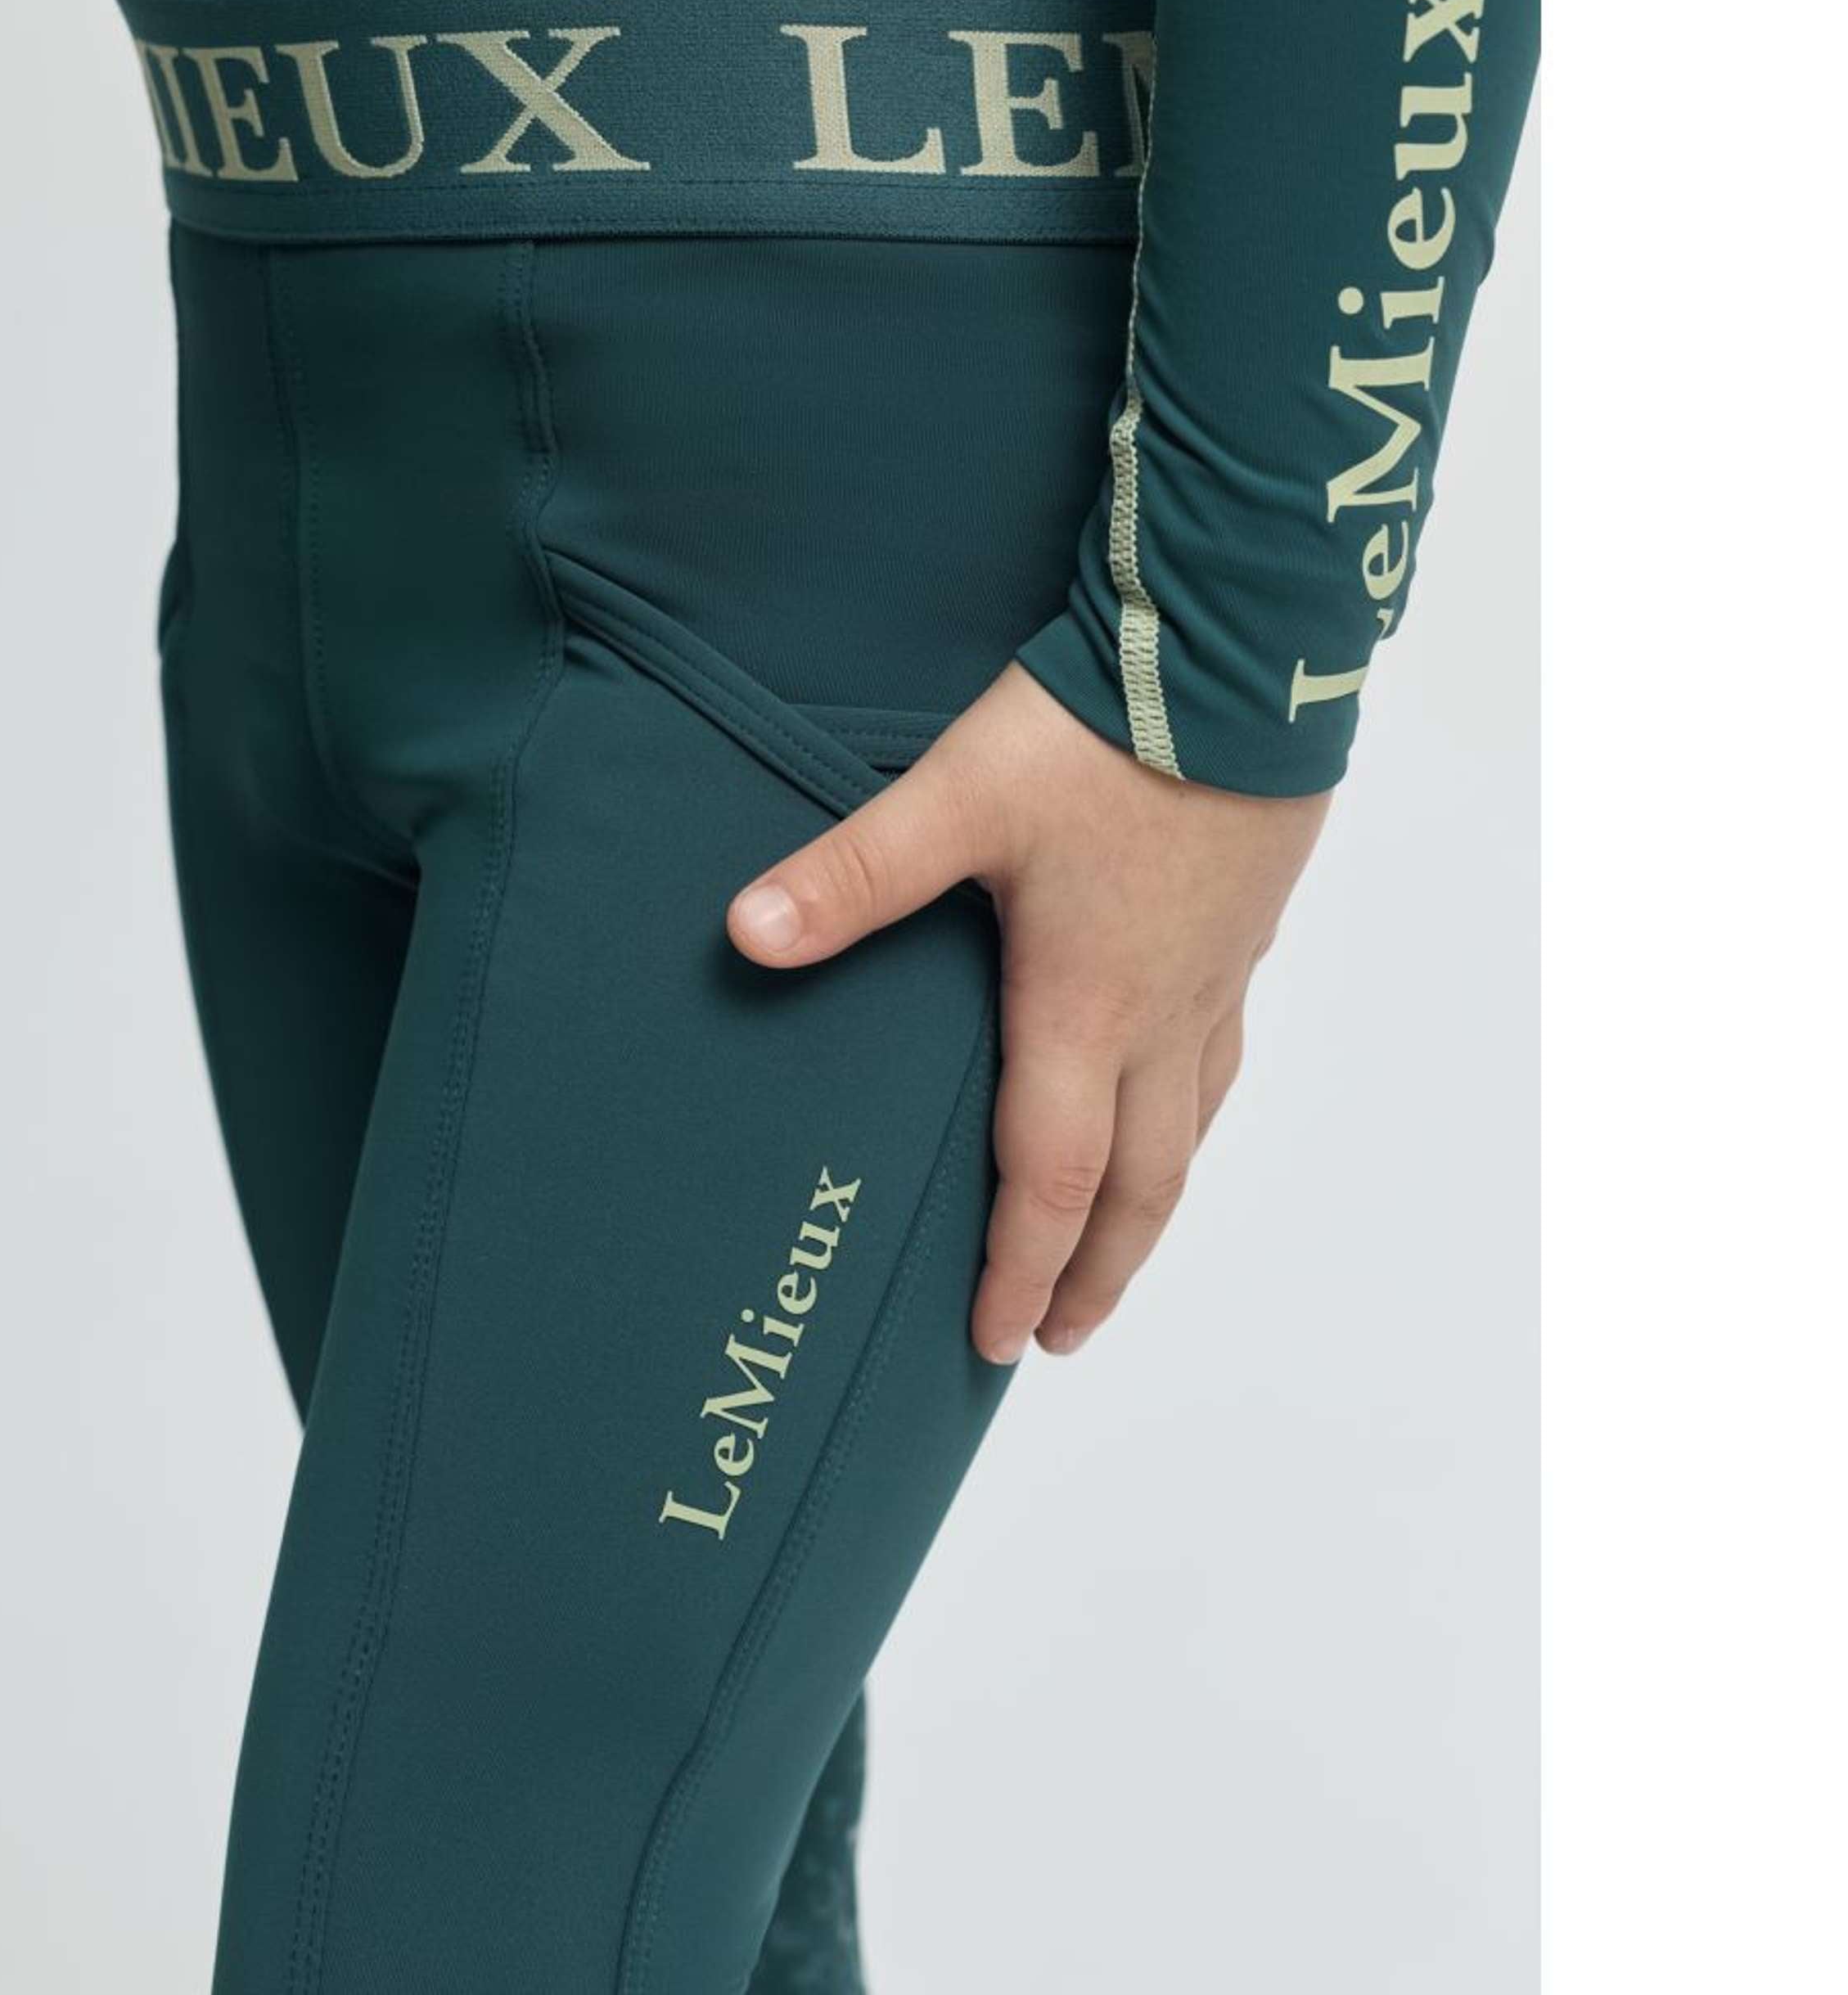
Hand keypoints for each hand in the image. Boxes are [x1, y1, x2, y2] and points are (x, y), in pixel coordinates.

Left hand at [728, 664, 1328, 1363]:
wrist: (1247, 652)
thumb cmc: (1103, 732)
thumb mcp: (957, 798)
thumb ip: (854, 875)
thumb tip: (748, 935)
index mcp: (1085, 1009)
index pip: (1051, 1180)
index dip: (1022, 1269)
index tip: (999, 1341)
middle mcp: (1162, 1013)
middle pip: (1140, 1185)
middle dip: (1096, 1272)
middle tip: (1062, 1337)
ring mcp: (1214, 975)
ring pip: (1191, 1128)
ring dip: (1150, 1207)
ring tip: (1119, 1251)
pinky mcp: (1245, 927)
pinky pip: (1221, 1057)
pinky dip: (1190, 1115)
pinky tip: (1175, 1099)